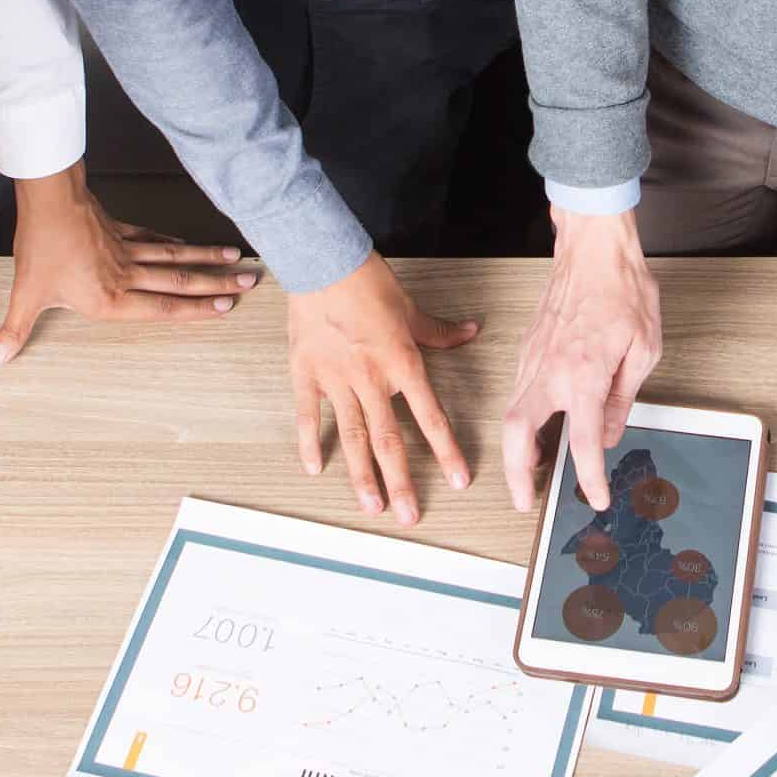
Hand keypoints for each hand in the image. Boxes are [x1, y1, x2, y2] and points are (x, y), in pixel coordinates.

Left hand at [0, 161, 256, 365]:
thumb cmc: (41, 248)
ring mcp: (127, 251)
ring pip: (176, 259)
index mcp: (111, 299)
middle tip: (251, 283)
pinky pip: (155, 240)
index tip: (228, 306)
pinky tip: (188, 246)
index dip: (198, 310)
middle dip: (218, 285)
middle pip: (181, 283)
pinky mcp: (120, 231)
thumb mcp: (26, 295)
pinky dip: (175, 244)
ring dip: (208, 261)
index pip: (164, 308)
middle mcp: (128, 277)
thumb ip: (14, 330)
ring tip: (239, 259)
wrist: (48, 201)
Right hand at [286, 253, 477, 524]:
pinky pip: (309, 415)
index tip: (457, 480)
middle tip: (408, 515)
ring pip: (352, 436)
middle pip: (389, 439)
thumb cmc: (367, 281)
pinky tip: (314, 469)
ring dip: (362, 475)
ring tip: (371, 506)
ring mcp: (336, 379)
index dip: (446, 450)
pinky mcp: (306, 373)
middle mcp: (371, 378)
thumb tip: (470, 331)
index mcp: (401, 362)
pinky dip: (310, 442)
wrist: (323, 260)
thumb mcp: (411, 308)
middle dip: (401, 481)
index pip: (429, 416)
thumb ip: (439, 331)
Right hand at [502, 207, 660, 511]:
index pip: (584, 442)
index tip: (595, 498)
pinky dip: (521, 418)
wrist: (594, 247)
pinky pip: (518, 392)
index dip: (590, 477)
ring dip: (517, 448)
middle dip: (516, 474)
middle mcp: (550, 371)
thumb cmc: (624, 290)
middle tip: (525, 500)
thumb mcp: (644, 349)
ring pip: (512, 414)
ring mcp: (532, 358)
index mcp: (583, 375)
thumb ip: (623, 397)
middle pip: (518, 435)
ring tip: (532, 469)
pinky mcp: (528, 347)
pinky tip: (538, 424)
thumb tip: (610, 432)